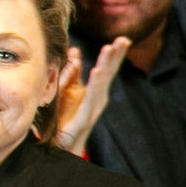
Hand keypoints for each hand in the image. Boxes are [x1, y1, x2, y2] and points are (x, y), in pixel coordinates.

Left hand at [51, 37, 129, 154]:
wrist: (61, 148)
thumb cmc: (65, 120)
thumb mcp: (67, 91)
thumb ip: (72, 72)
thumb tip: (75, 50)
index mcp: (94, 92)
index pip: (107, 69)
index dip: (114, 55)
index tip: (122, 39)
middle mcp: (97, 100)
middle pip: (108, 74)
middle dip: (116, 56)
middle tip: (124, 40)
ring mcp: (92, 109)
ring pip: (101, 84)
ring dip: (106, 65)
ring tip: (109, 49)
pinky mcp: (83, 117)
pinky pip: (90, 98)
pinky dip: (95, 84)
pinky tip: (97, 71)